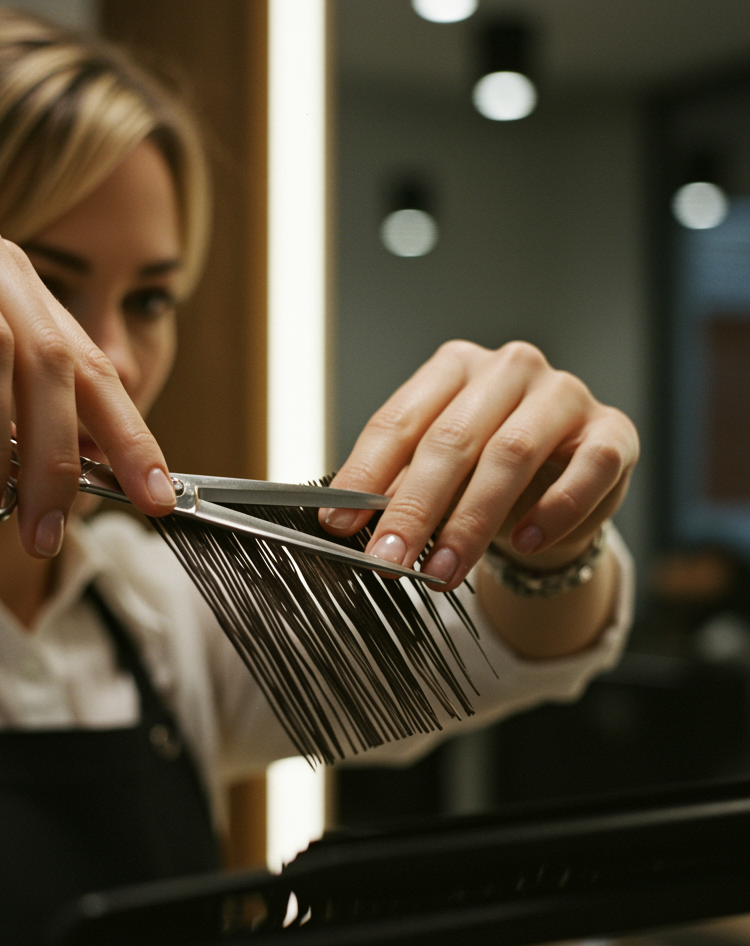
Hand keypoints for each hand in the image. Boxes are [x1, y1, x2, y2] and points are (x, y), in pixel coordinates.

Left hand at [321, 340, 638, 590]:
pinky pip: (587, 469)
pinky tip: (524, 543)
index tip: (339, 523)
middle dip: (414, 508)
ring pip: (511, 455)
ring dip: (472, 521)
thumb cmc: (486, 471)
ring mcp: (563, 394)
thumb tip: (344, 521)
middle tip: (388, 559)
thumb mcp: (435, 472)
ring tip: (444, 570)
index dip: (365, 474)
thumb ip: (395, 486)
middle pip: (451, 440)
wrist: (562, 484)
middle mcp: (508, 369)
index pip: (399, 420)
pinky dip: (554, 511)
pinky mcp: (612, 431)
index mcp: (453, 368)